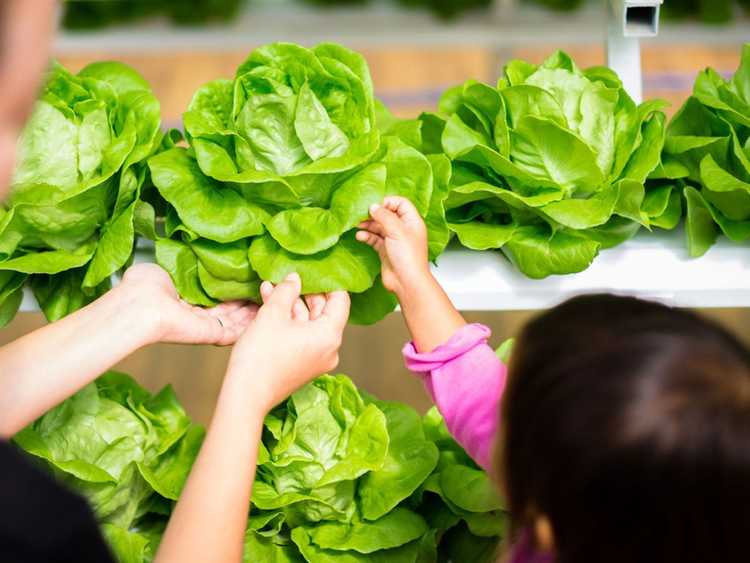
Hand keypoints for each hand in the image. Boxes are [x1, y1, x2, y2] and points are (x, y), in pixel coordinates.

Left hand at [117, 263, 257, 345]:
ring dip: (252, 310)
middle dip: (246, 299)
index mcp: (182, 300)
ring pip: (235, 320)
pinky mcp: (210, 334)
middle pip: (227, 310)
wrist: (138, 306)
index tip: (246, 276)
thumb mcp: (162, 268)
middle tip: (264, 285)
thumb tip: (188, 251)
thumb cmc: (142, 287)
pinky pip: (235, 330)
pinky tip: (264, 310)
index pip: (213, 297)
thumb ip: (179, 264)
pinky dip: (250, 322)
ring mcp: (203, 327)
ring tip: (270, 295)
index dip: (230, 288)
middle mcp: (194, 315)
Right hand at [227, 272, 349, 411]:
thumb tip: (295, 278)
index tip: (315, 269)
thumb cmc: (261, 355)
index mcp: (330, 335)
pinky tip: (270, 306)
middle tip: (289, 277)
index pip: (340, 301)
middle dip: (304, 293)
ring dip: (291, 306)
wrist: (246, 395)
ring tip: (272, 288)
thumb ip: (286, 291)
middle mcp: (330, 349)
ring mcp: (317, 359)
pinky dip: (289, 322)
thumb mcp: (272, 314)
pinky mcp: (304, 366)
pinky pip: (302, 337)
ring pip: (309, 324)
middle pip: (324, 312)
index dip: (328, 282)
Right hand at [356, 196, 430, 297]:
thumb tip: (373, 206)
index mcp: (412, 221)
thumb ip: (384, 216)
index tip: (375, 205)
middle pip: (387, 214)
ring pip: (379, 227)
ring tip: (358, 224)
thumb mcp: (397, 231)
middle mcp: (404, 229)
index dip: (388, 202)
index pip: (400, 203)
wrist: (406, 282)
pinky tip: (360, 236)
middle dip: (374, 213)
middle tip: (362, 214)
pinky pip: (374, 239)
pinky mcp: (385, 250)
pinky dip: (367, 236)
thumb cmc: (408, 257)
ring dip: (368, 224)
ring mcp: (394, 240)